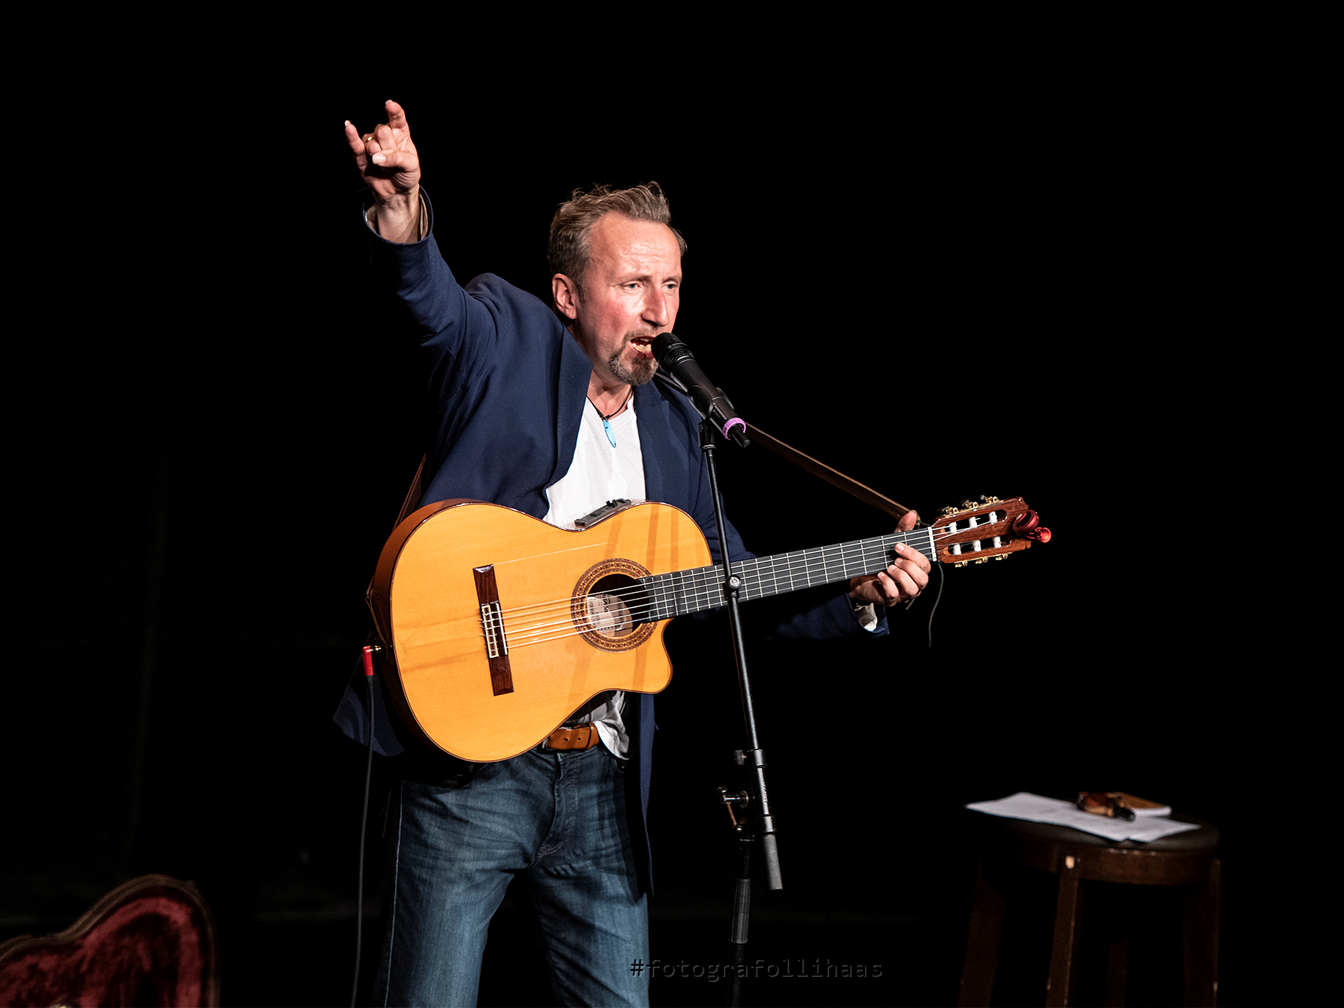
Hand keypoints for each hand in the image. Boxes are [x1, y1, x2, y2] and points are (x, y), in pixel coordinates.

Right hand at [344, 100, 420, 241]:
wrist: (397, 192)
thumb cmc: (406, 175)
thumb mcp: (411, 166)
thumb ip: (397, 158)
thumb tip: (375, 157)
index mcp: (400, 133)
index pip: (397, 118)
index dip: (393, 111)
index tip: (389, 105)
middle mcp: (385, 135)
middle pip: (382, 130)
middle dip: (388, 146)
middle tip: (393, 159)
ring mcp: (372, 144)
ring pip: (371, 141)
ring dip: (378, 155)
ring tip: (385, 166)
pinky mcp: (361, 155)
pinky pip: (355, 144)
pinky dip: (352, 137)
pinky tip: (349, 127)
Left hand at [848, 510, 930, 606]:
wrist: (862, 577)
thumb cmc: (882, 562)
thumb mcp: (893, 543)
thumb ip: (903, 529)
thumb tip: (911, 514)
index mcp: (918, 570)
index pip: (926, 564)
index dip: (913, 555)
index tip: (898, 546)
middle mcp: (914, 583)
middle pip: (923, 579)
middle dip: (908, 566)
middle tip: (895, 559)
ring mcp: (903, 593)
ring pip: (912, 589)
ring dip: (900, 576)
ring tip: (889, 567)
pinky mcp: (891, 599)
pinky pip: (894, 594)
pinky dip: (887, 583)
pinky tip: (881, 574)